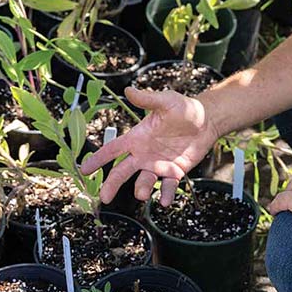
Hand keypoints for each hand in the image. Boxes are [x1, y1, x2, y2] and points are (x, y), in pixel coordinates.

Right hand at [80, 85, 219, 206]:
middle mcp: (144, 154)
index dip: (98, 158)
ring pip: (144, 181)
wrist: (207, 121)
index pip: (113, 149)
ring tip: (143, 195)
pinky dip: (166, 194)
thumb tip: (128, 90)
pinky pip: (168, 186)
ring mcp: (158, 165)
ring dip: (142, 189)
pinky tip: (166, 202)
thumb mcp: (166, 101)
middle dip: (112, 185)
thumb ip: (147, 99)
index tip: (84, 169)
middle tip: (104, 198)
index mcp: (137, 138)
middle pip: (122, 172)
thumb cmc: (184, 109)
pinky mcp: (174, 172)